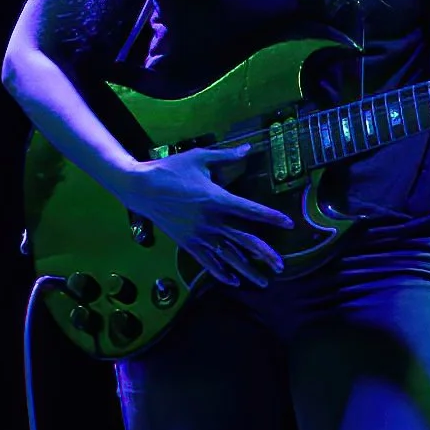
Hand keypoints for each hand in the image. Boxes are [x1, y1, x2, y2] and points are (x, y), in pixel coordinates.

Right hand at [122, 144, 293, 286]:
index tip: (288, 223)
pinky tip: (233, 281)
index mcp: (216, 198)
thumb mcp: (199, 157)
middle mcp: (210, 220)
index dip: (270, 216)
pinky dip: (220, 272)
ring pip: (228, 256)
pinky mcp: (187, 242)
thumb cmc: (171, 169)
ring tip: (264, 281)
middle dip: (264, 253)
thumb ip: (226, 155)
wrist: (141, 188)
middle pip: (243, 240)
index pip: (249, 209)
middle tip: (282, 264)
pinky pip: (207, 261)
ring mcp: (198, 234)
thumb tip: (249, 148)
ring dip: (247, 269)